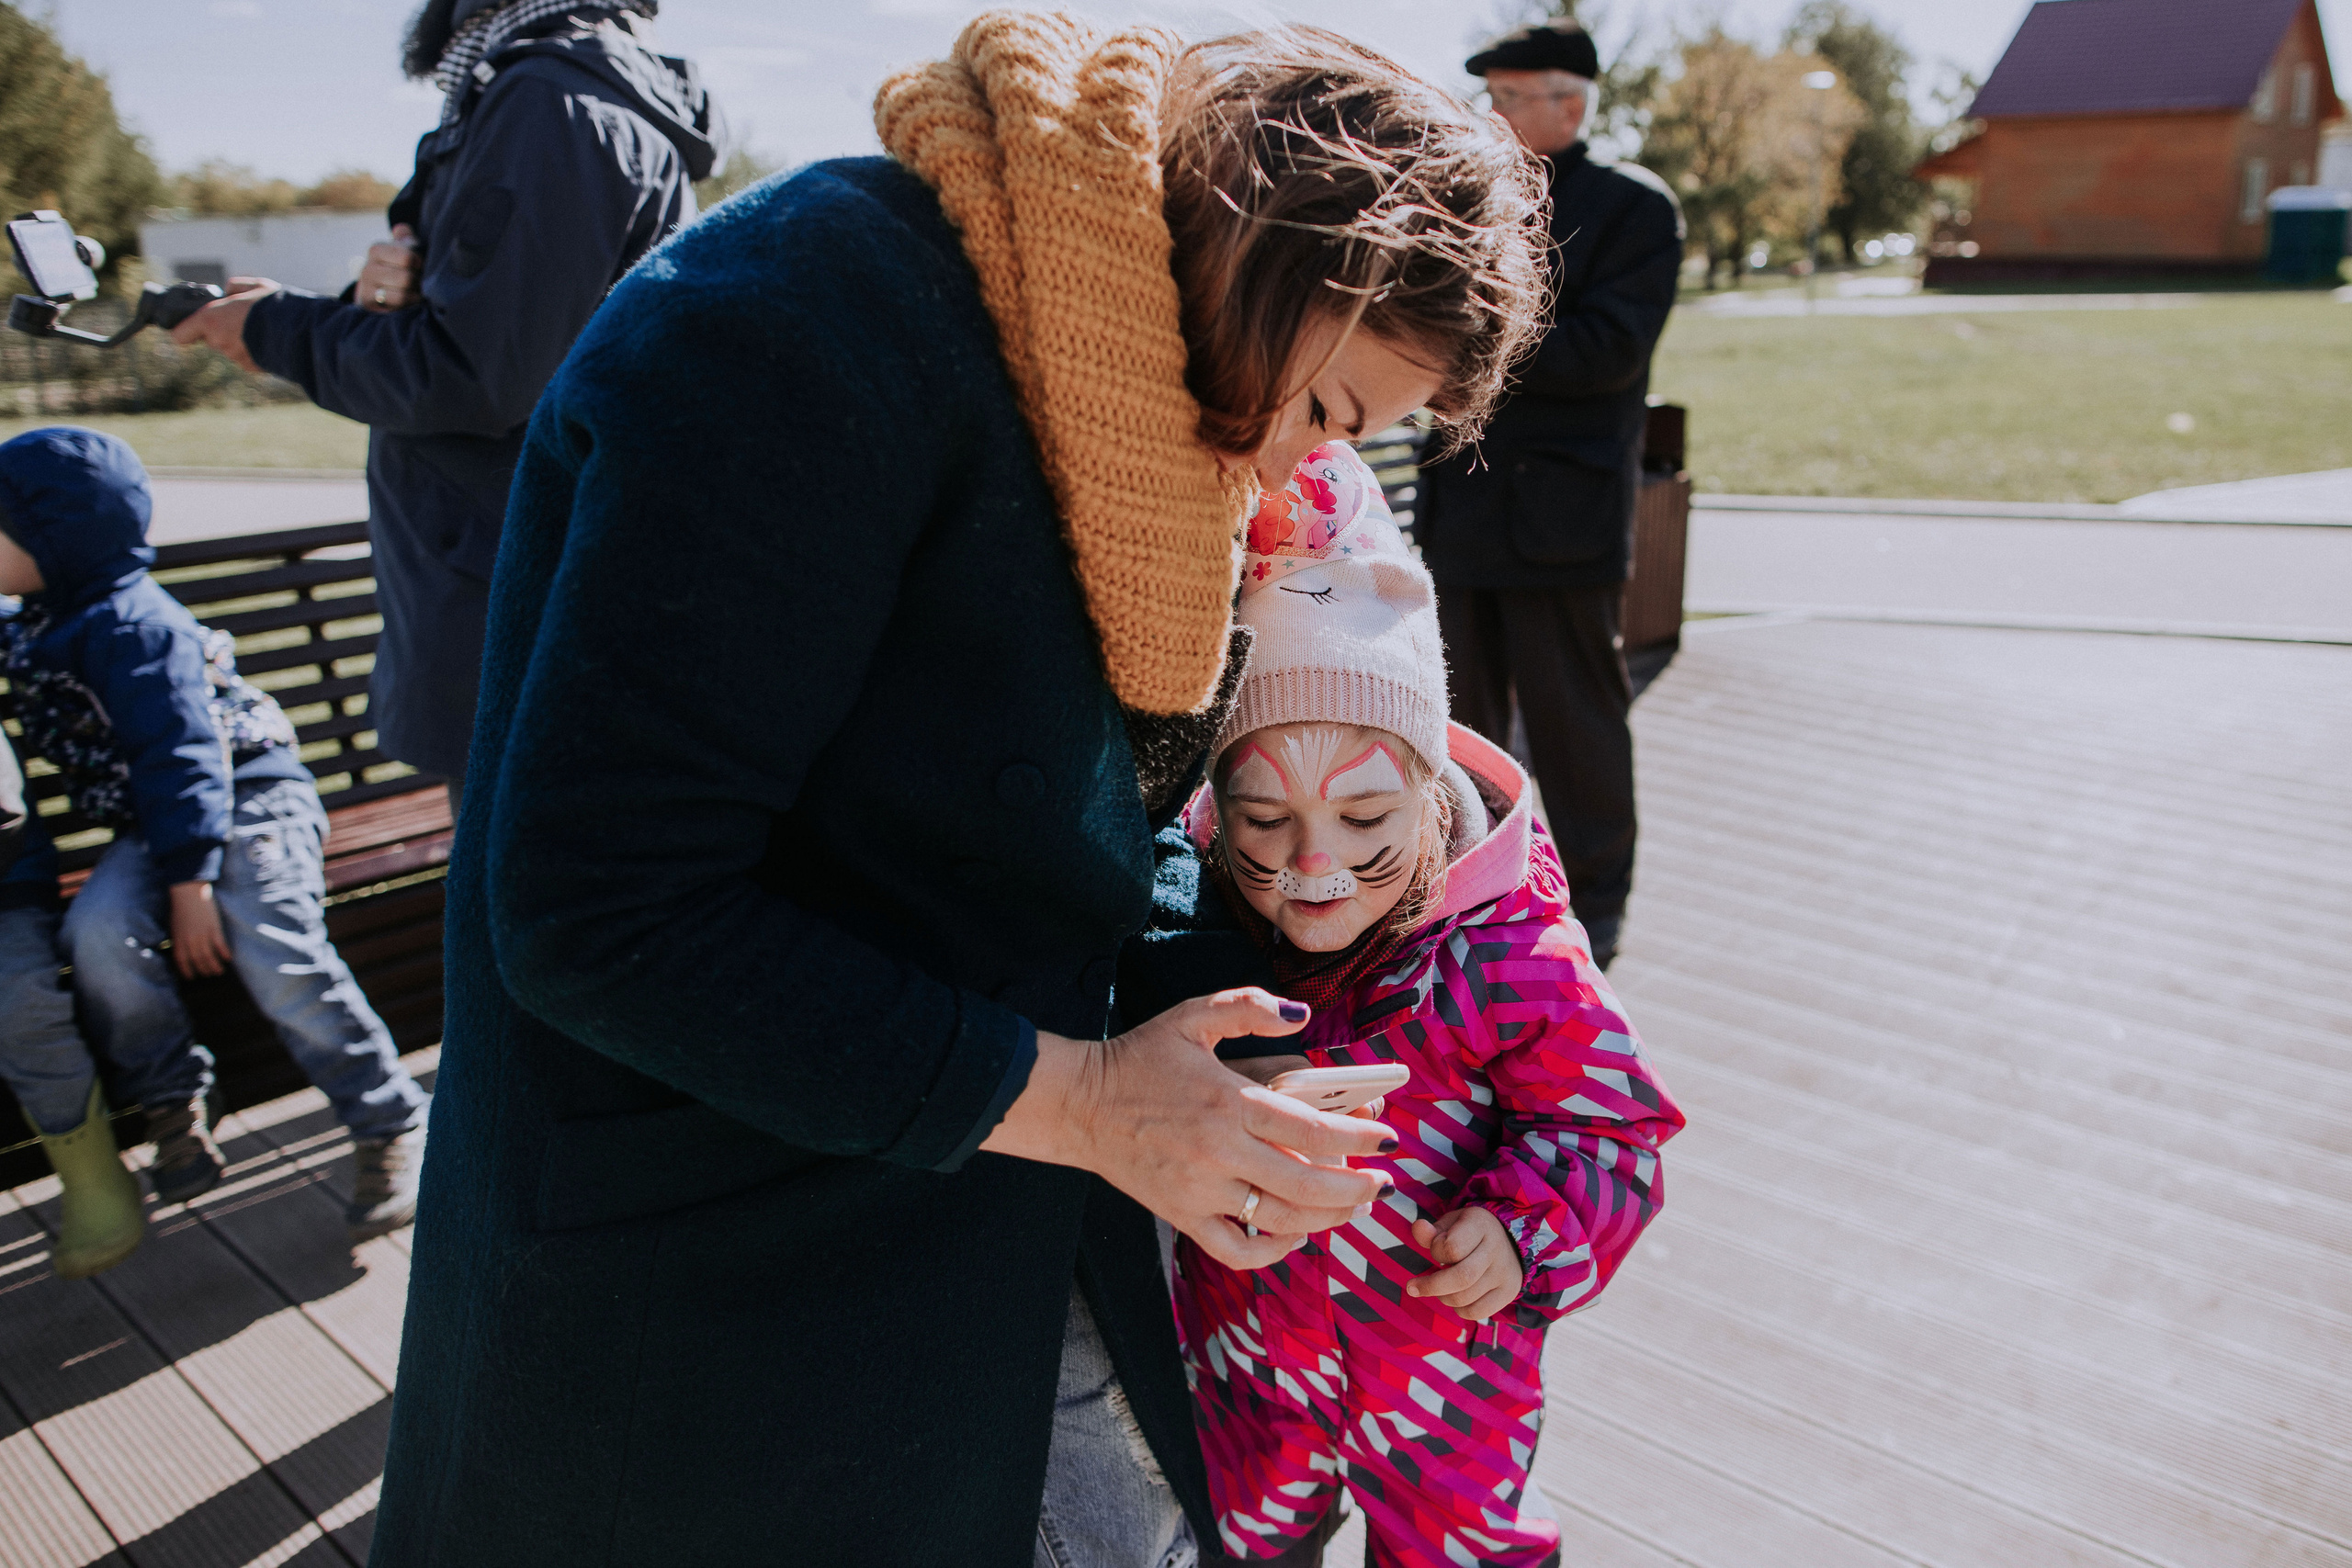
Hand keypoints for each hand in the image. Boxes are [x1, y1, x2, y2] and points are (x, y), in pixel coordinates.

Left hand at [167, 277, 279, 371]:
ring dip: (241, 340)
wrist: (300, 332)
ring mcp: (235, 357)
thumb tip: (230, 291)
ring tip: (261, 328)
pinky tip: (269, 340)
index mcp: (211, 320)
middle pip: (211, 339)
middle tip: (241, 319)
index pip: (180, 335)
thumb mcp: (256, 285)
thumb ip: (236, 286)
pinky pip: (248, 357)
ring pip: (231, 348)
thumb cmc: (275, 306)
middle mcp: (219, 341)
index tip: (190, 328)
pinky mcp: (252, 368)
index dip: (184, 331)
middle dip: (223, 330)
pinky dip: (255, 350)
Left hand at [167, 880, 233, 978]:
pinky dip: (224, 953)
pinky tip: (228, 958)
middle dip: (204, 970)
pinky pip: (220, 946)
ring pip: (209, 957)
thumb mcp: (175, 926)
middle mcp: (189, 941)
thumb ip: (179, 939)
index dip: (187, 971)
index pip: (182, 961)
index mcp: (178, 940)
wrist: (188, 892)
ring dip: (215, 966)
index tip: (192, 977)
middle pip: (197, 961)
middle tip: (209, 974)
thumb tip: (184, 951)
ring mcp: (202, 935)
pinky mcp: (213, 929)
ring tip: (219, 971)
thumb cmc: (180, 908)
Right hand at [357, 224, 420, 311]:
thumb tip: (401, 229)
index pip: (407, 257)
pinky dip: (409, 303)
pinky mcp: (368, 302)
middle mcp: (368, 267)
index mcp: (377, 250)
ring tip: (417, 291)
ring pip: (402, 293)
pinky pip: (397, 304)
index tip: (420, 266)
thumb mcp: (403, 250)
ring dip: (415, 294)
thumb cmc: (397, 267)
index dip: (420, 264)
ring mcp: (366, 286)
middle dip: (418, 282)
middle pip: (406, 277)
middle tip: (421, 282)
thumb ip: (406, 238)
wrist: (379, 291)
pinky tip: (411, 301)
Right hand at [981, 989, 1397, 1270]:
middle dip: (1356, 1188)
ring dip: (1327, 1219)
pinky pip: (1235, 1250)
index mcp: (1228, 1100)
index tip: (1388, 1138)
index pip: (1310, 1127)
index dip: (1359, 1136)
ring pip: (1278, 1219)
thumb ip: (1248, 1008)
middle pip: (1305, 1182)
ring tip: (1353, 1208)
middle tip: (1383, 1184)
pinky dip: (1272, 1252)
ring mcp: (1199, 1190)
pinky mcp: (1181, 1216)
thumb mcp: (1193, 1016)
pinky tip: (1295, 1236)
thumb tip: (1301, 1015)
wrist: (1078, 1103)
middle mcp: (1218, 1150)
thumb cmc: (1140, 1058)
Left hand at [1407, 1206, 1523, 1322]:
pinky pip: (1477, 1312)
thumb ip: (1431, 1231)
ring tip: (1439, 1288)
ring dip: (1443, 1297)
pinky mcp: (1509, 1292)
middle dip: (1431, 1286)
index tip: (1435, 1250)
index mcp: (1480, 1225)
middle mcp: (1496, 1249)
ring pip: (1466, 1298)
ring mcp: (1505, 1272)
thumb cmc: (1468, 1232)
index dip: (1436, 1252)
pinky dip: (1459, 1310)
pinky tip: (1456, 1298)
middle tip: (1413, 1287)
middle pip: (1461, 1277)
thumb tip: (1418, 1228)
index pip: (1452, 1247)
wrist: (1507, 1240)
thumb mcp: (1450, 1224)